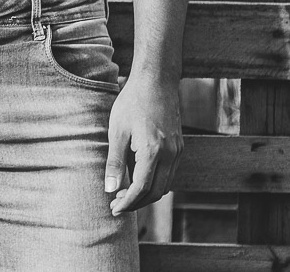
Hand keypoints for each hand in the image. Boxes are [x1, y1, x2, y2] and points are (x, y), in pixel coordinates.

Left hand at [105, 74, 183, 214]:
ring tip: (124, 194)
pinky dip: (155, 182)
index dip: (127, 202)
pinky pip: (169, 174)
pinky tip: (138, 179)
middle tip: (116, 204)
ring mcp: (178, 151)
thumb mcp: (117, 131)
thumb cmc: (132, 103)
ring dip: (146, 195)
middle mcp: (170, 155)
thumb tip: (110, 189)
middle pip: (155, 193)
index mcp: (153, 152)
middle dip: (136, 203)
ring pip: (165, 186)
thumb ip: (114, 162)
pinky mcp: (179, 147)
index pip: (141, 189)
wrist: (156, 81)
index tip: (113, 208)